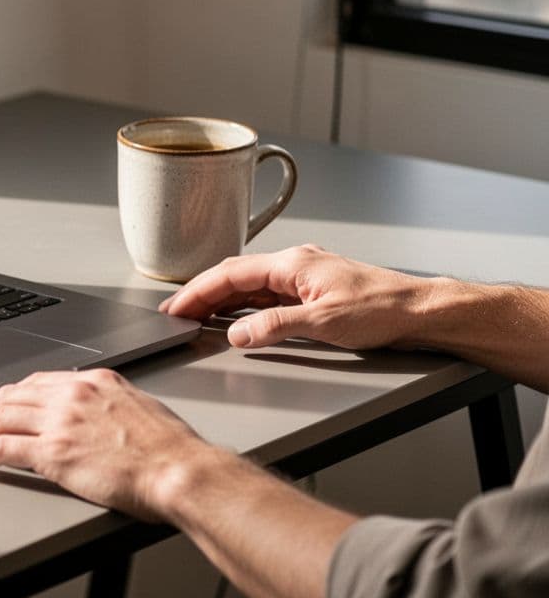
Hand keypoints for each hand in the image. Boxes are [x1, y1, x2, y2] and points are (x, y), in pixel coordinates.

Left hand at [0, 368, 224, 520]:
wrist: (182, 471)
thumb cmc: (172, 451)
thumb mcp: (139, 410)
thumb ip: (108, 407)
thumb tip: (93, 418)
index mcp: (94, 381)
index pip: (34, 382)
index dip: (5, 397)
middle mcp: (72, 394)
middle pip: (9, 396)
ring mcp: (61, 421)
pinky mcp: (54, 451)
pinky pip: (1, 448)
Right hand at [159, 244, 434, 349]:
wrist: (421, 311)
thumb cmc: (383, 309)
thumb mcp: (323, 323)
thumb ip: (274, 327)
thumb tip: (238, 334)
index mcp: (291, 263)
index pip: (229, 275)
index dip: (197, 292)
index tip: (176, 309)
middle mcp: (295, 263)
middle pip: (234, 275)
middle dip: (201, 294)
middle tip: (177, 314)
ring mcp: (304, 275)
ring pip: (249, 283)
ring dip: (221, 299)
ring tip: (197, 316)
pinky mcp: (313, 289)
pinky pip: (266, 292)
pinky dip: (243, 303)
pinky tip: (237, 316)